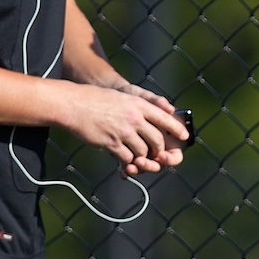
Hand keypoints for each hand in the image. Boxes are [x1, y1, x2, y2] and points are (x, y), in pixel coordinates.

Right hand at [60, 83, 187, 174]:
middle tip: (157, 153)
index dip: (176, 129)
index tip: (185, 136)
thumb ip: (142, 105)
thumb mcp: (123, 97)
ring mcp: (123, 132)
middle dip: (159, 149)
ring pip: (143, 151)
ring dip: (143, 157)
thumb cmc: (97, 99)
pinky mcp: (112, 143)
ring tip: (138, 156)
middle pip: (157, 140)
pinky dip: (128, 161)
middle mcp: (134, 118)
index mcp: (139, 104)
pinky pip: (127, 158)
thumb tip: (163, 111)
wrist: (74, 104)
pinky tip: (125, 159)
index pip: (165, 118)